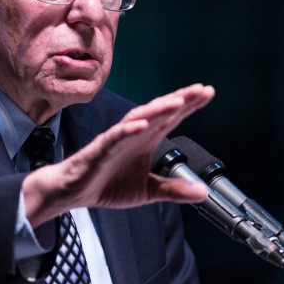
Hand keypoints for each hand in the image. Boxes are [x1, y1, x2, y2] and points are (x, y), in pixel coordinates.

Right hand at [22, 83, 214, 226]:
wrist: (75, 191)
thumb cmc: (108, 184)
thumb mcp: (148, 190)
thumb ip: (174, 189)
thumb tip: (202, 193)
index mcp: (147, 139)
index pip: (172, 117)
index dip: (190, 105)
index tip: (208, 93)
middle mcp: (135, 133)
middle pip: (160, 111)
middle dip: (181, 99)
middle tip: (201, 89)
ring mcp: (118, 139)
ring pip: (140, 118)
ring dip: (158, 109)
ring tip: (178, 101)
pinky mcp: (101, 148)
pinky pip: (116, 136)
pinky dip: (129, 129)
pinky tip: (142, 125)